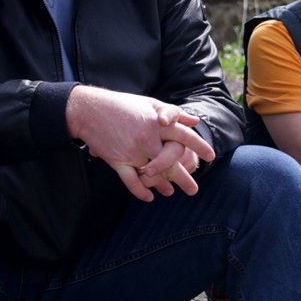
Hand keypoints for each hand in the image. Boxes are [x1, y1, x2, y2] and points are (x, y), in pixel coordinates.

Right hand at [66, 86, 214, 199]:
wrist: (89, 109)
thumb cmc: (121, 105)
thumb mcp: (150, 103)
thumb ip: (173, 113)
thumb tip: (194, 122)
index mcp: (157, 123)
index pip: (184, 136)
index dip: (199, 146)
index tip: (211, 157)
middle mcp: (147, 138)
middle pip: (172, 162)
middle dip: (184, 177)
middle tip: (193, 190)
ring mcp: (132, 151)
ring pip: (154, 174)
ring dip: (164, 186)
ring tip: (171, 193)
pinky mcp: (117, 160)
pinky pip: (132, 181)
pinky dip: (141, 191)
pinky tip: (149, 197)